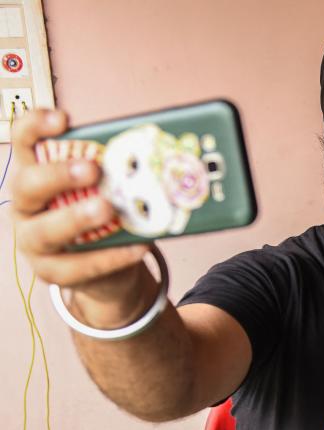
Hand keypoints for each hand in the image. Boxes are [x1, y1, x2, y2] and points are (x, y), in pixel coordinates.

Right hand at [10, 109, 150, 318]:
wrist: (104, 269)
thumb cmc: (102, 218)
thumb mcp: (104, 190)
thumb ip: (115, 171)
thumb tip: (155, 153)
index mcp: (35, 174)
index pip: (23, 142)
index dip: (35, 126)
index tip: (63, 119)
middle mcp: (26, 206)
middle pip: (27, 185)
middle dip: (58, 175)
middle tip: (92, 169)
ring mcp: (33, 242)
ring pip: (44, 231)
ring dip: (76, 218)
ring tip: (107, 209)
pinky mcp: (52, 272)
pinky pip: (78, 266)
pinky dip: (110, 257)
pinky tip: (137, 247)